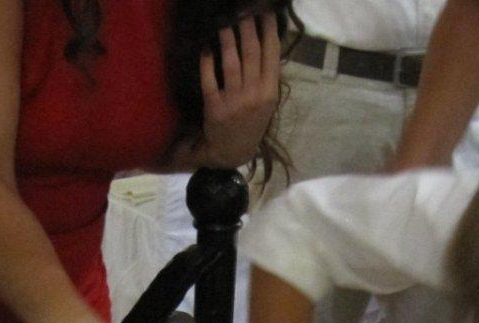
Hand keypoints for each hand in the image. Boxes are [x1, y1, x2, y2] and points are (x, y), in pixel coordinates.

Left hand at [196, 13, 281, 167]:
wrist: (231, 152)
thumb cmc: (251, 124)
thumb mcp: (267, 103)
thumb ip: (267, 77)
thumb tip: (266, 43)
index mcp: (269, 93)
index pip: (271, 55)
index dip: (269, 31)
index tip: (267, 12)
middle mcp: (253, 95)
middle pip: (251, 54)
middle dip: (248, 28)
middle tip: (243, 9)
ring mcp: (233, 101)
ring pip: (231, 63)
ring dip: (227, 39)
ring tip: (224, 22)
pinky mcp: (214, 106)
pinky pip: (209, 79)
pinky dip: (207, 61)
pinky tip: (206, 48)